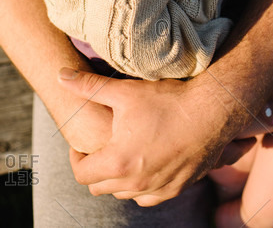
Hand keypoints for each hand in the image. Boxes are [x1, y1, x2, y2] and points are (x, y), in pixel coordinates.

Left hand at [58, 68, 254, 204]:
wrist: (212, 110)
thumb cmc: (167, 100)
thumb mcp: (125, 91)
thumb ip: (89, 86)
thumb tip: (60, 76)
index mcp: (118, 161)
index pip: (82, 174)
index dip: (76, 158)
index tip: (81, 145)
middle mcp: (136, 182)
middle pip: (100, 187)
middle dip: (96, 168)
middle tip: (102, 146)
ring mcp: (158, 188)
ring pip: (125, 194)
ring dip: (119, 178)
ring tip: (124, 152)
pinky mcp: (178, 187)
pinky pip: (150, 197)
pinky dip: (143, 185)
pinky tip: (147, 162)